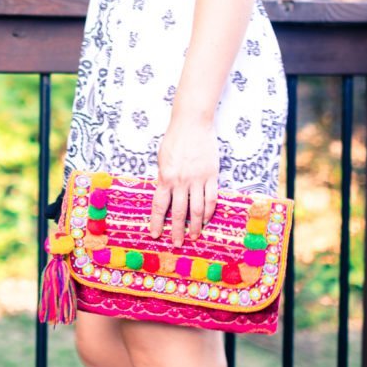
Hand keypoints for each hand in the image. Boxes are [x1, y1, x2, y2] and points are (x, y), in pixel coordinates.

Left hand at [148, 118, 218, 246]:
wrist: (192, 124)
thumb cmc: (174, 139)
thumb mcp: (162, 159)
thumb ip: (163, 177)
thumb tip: (163, 194)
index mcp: (165, 177)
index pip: (159, 205)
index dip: (156, 222)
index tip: (155, 234)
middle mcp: (181, 181)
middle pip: (179, 212)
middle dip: (176, 230)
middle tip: (176, 243)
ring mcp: (198, 179)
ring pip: (197, 209)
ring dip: (195, 225)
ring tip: (194, 236)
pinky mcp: (212, 176)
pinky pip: (211, 199)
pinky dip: (209, 212)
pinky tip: (206, 219)